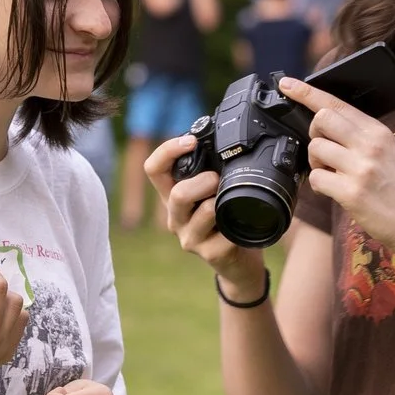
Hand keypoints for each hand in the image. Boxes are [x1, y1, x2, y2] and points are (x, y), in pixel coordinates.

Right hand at [144, 134, 267, 295]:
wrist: (239, 259)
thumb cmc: (226, 218)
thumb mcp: (214, 191)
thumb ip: (211, 168)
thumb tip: (224, 135)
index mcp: (172, 194)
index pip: (154, 169)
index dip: (168, 150)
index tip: (192, 140)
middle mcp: (175, 216)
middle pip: (176, 193)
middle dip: (202, 181)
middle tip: (218, 179)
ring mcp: (190, 237)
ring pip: (201, 213)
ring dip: (220, 202)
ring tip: (230, 201)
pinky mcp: (209, 253)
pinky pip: (224, 236)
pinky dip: (236, 226)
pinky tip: (241, 226)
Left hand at [284, 77, 394, 265]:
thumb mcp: (389, 152)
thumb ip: (361, 137)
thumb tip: (326, 127)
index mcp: (377, 131)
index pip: (337, 103)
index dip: (307, 92)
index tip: (287, 84)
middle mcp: (370, 144)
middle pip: (321, 119)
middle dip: (314, 134)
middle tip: (325, 151)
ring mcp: (361, 167)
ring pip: (315, 148)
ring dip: (316, 163)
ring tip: (333, 174)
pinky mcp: (351, 191)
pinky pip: (316, 178)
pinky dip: (319, 185)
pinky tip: (333, 191)